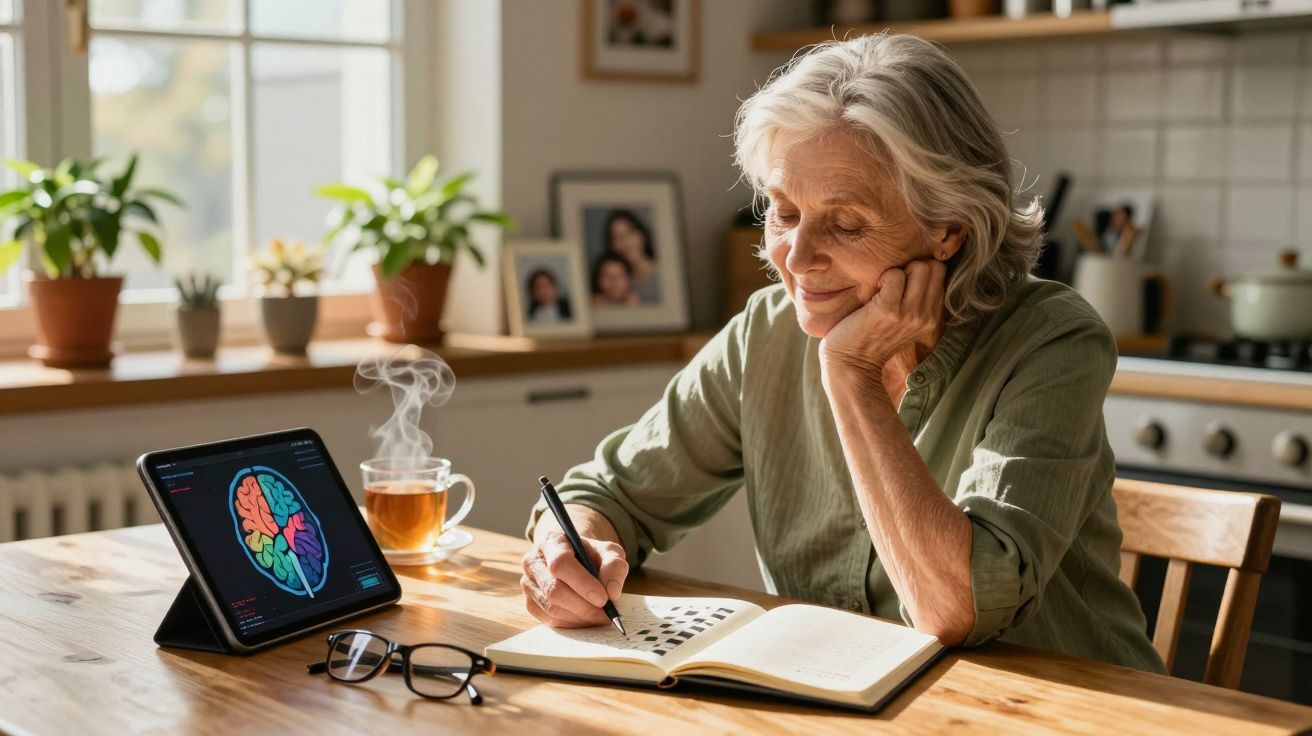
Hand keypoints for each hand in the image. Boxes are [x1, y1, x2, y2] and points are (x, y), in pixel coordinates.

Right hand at [520, 530, 628, 627]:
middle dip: (583, 606)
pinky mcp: (530, 603)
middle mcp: (533, 562)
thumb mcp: (608, 552)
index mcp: (551, 542)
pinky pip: (549, 620)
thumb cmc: (591, 555)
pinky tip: (586, 618)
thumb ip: (614, 565)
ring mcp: (528, 584)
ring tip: (599, 616)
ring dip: (579, 617)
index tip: (603, 598)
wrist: (575, 561)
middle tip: (606, 614)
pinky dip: (572, 623)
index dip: (582, 583)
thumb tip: (612, 592)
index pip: (560, 563)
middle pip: (553, 589)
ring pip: (551, 608)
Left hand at [819, 259, 947, 374]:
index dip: (921, 272)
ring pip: (920, 267)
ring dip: (899, 271)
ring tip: (884, 287)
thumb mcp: (905, 325)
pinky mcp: (888, 309)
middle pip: (934, 268)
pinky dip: (883, 276)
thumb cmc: (872, 340)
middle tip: (894, 283)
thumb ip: (917, 304)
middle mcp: (925, 316)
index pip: (941, 275)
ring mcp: (908, 313)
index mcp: (932, 318)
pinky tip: (874, 290)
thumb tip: (919, 270)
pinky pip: (894, 275)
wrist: (852, 366)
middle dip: (913, 266)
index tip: (904, 284)